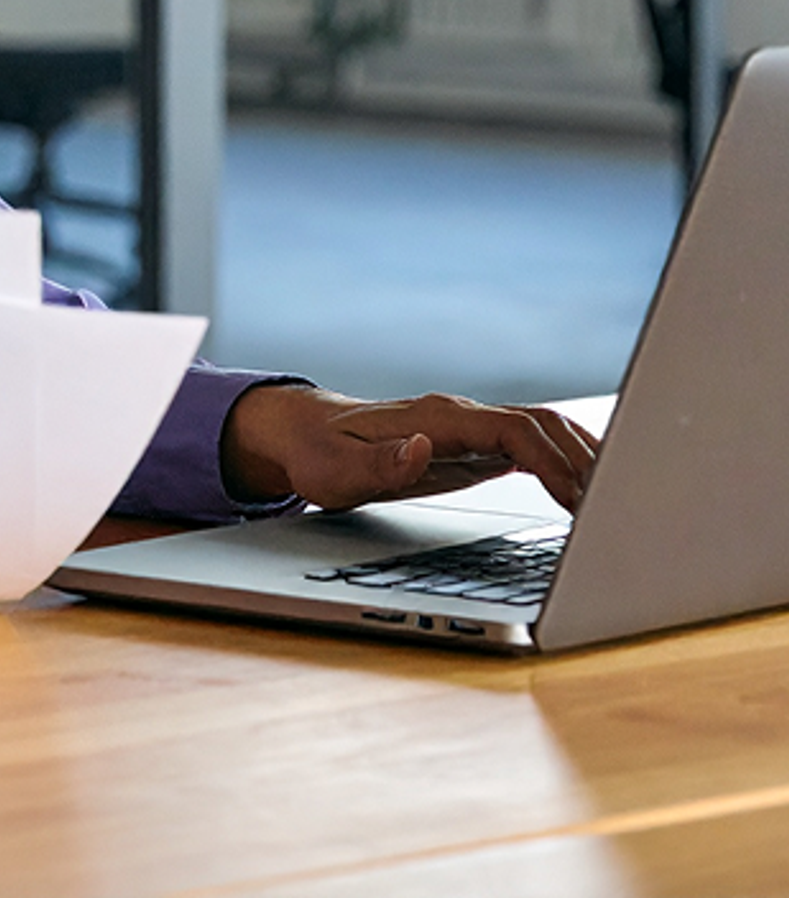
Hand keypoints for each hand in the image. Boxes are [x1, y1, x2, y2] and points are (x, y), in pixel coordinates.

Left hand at [220, 385, 598, 513]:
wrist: (303, 435)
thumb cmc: (317, 456)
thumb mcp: (334, 471)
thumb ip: (378, 463)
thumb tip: (423, 448)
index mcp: (436, 419)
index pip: (512, 430)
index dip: (551, 462)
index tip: (580, 498)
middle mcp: (460, 417)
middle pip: (541, 425)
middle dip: (585, 460)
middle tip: (622, 508)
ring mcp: (470, 429)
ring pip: (543, 430)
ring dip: (584, 457)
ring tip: (623, 500)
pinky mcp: (473, 448)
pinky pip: (533, 447)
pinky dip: (568, 463)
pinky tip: (591, 491)